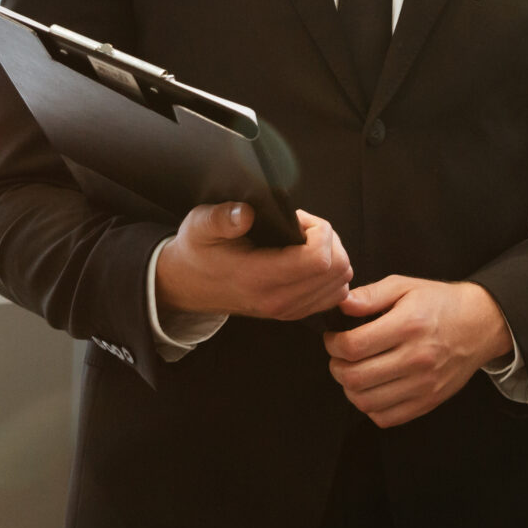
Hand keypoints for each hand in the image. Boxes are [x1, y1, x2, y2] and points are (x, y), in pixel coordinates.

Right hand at [153, 204, 349, 322]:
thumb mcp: (199, 225)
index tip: (298, 219)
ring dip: (332, 256)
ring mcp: (288, 311)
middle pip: (338, 270)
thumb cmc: (197, 251)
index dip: (319, 230)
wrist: (187, 285)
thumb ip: (221, 219)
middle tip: (303, 227)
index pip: (319, 259)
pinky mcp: (294, 313)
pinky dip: (331, 274)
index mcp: (257, 278)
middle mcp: (277, 300)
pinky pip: (333, 296)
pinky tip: (308, 259)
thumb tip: (245, 214)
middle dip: (329, 240)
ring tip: (304, 242)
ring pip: (340, 284)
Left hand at [324, 277, 512, 427]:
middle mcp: (417, 358)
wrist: (480, 325)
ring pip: (366, 401)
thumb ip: (371, 294)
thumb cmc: (439, 303)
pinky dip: (370, 407)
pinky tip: (372, 388)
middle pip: (356, 377)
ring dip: (349, 389)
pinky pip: (385, 418)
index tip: (333, 339)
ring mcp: (423, 384)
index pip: (354, 346)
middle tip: (339, 357)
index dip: (333, 344)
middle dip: (336, 367)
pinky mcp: (428, 402)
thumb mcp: (405, 286)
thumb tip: (342, 304)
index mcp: (409, 325)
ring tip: (353, 372)